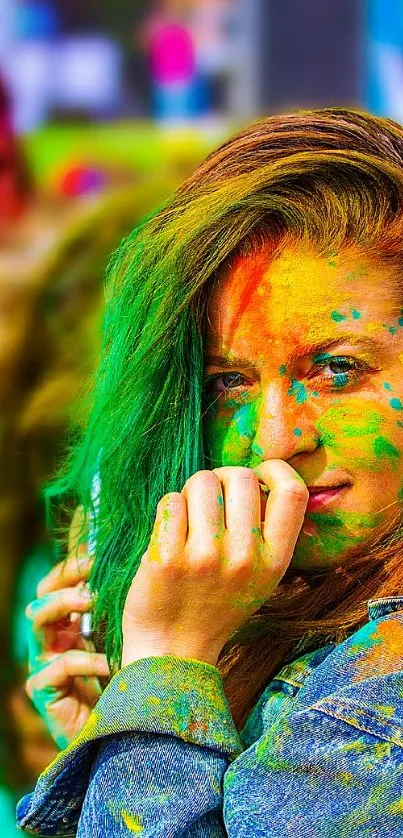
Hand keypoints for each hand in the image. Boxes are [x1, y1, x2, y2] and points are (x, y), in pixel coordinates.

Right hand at [25, 507, 109, 749]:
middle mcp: (54, 637)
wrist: (126, 736)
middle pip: (44, 591)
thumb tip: (150, 566)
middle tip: (96, 570)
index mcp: (72, 621)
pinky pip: (59, 665)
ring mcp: (43, 661)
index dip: (77, 563)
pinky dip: (88, 660)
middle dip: (68, 576)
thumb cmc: (133, 682)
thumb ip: (129, 609)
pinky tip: (114, 662)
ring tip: (95, 601)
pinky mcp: (44, 689)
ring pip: (38, 617)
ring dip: (68, 603)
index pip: (62, 580)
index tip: (103, 552)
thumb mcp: (132, 637)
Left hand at [122, 460, 307, 667]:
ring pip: (202, 482)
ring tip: (188, 518)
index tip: (258, 475)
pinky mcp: (167, 558)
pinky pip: (170, 501)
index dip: (275, 470)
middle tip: (210, 500)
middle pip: (240, 476)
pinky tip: (169, 532)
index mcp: (275, 561)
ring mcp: (205, 558)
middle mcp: (244, 558)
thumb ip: (265, 533)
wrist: (171, 653)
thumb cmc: (215, 605)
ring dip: (191, 491)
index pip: (293, 492)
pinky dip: (169, 507)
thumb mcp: (259, 578)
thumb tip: (257, 476)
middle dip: (222, 478)